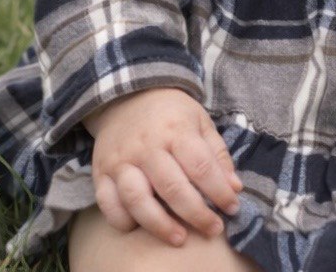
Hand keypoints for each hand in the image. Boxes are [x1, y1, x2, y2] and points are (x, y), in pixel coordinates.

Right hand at [84, 87, 242, 245]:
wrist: (127, 96)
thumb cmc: (171, 113)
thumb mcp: (200, 121)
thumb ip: (218, 154)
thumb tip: (234, 188)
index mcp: (176, 129)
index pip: (201, 166)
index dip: (219, 192)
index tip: (232, 208)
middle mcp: (147, 145)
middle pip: (172, 188)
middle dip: (196, 214)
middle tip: (213, 229)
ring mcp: (121, 160)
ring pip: (138, 200)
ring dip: (160, 225)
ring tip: (179, 239)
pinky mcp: (101, 172)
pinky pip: (108, 204)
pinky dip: (123, 221)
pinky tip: (140, 227)